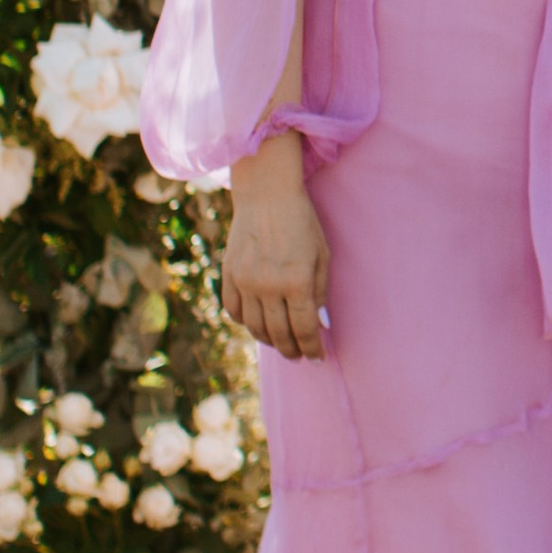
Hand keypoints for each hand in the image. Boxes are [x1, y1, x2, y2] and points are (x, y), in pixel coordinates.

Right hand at [223, 179, 329, 363]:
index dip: (311, 348)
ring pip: (254, 327)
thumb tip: (317, 323)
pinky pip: (234, 311)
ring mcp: (245, 282)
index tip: (316, 357)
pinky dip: (245, 323)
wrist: (266, 195)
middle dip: (291, 350)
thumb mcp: (321, 254)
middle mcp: (268, 286)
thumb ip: (319, 291)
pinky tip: (257, 324)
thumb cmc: (302, 222)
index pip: (304, 329)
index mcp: (297, 281)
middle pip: (278, 334)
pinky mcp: (229, 275)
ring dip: (269, 341)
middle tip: (298, 356)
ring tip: (280, 344)